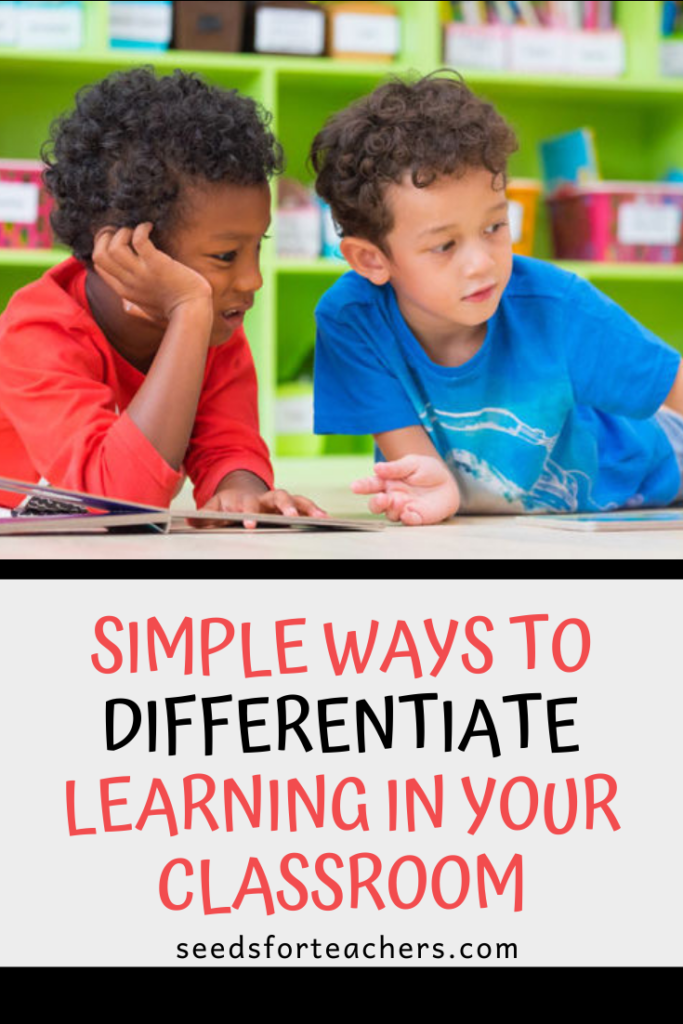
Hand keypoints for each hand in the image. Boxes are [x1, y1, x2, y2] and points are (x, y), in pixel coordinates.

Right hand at [92, 224, 212, 322]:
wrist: (192, 311)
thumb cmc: (174, 311)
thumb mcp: (147, 311)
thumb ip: (134, 308)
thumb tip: (124, 307)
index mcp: (124, 291)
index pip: (99, 266)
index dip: (103, 247)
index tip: (117, 239)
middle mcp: (128, 282)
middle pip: (99, 255)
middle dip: (106, 237)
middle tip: (122, 231)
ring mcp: (141, 274)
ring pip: (114, 247)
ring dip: (123, 233)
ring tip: (136, 230)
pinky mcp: (157, 265)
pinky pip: (139, 240)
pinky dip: (141, 229)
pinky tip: (149, 227)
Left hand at [199, 487, 327, 530]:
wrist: (239, 490)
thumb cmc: (227, 504)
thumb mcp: (213, 508)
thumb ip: (204, 516)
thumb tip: (190, 521)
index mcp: (246, 499)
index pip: (248, 506)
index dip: (249, 514)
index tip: (249, 525)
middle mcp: (265, 498)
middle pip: (278, 496)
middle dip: (285, 506)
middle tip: (290, 516)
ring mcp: (279, 501)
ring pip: (296, 499)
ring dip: (308, 507)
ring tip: (322, 517)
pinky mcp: (291, 505)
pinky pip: (306, 506)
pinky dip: (316, 511)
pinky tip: (328, 520)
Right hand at [352, 455, 459, 526]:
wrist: (448, 482)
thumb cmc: (427, 470)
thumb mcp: (413, 463)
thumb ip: (395, 467)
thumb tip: (376, 468)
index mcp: (388, 482)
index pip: (371, 484)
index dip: (362, 486)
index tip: (355, 486)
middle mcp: (392, 497)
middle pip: (376, 505)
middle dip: (376, 503)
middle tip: (381, 498)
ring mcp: (403, 508)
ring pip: (390, 514)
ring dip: (392, 509)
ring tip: (399, 500)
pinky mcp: (417, 517)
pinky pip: (409, 521)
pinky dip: (408, 519)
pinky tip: (409, 513)